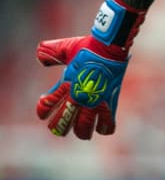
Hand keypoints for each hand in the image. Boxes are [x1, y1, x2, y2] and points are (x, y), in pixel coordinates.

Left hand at [34, 0, 143, 138]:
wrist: (110, 46)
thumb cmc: (88, 46)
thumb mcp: (65, 48)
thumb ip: (50, 53)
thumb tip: (40, 56)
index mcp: (65, 85)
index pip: (45, 107)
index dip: (43, 112)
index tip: (44, 113)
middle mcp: (78, 97)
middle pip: (62, 124)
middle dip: (59, 128)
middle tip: (61, 128)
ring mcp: (94, 101)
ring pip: (84, 129)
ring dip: (82, 132)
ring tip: (83, 132)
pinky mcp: (110, 102)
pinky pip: (107, 123)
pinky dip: (104, 128)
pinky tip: (102, 127)